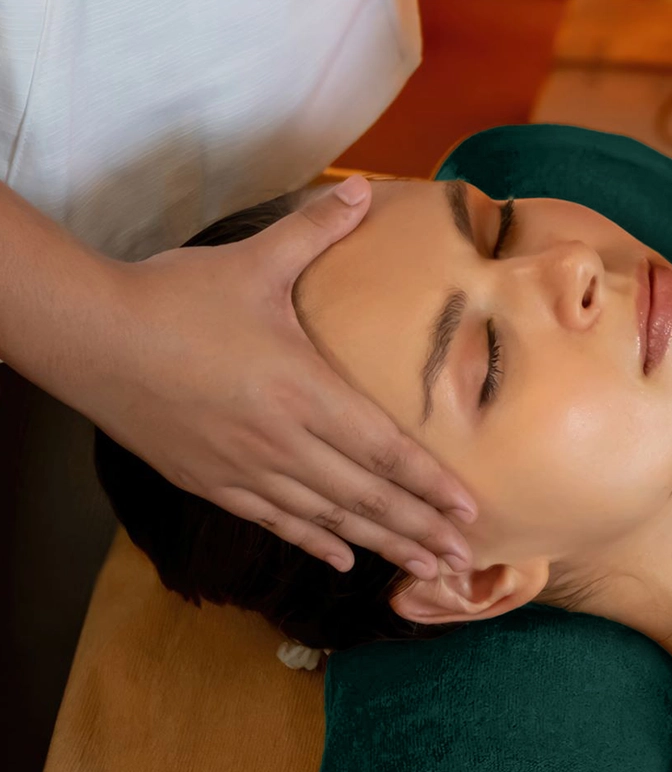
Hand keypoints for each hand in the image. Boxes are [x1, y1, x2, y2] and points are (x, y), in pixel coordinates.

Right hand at [90, 176, 476, 578]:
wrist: (90, 337)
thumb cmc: (175, 296)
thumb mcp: (253, 260)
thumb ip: (314, 229)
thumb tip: (362, 188)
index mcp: (304, 389)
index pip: (386, 449)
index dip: (431, 484)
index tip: (469, 511)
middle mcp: (283, 440)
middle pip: (367, 496)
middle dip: (420, 529)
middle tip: (462, 559)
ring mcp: (247, 470)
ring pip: (329, 519)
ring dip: (380, 546)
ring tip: (422, 570)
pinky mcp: (214, 485)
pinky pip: (277, 524)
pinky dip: (315, 544)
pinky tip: (345, 563)